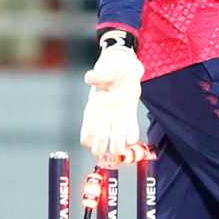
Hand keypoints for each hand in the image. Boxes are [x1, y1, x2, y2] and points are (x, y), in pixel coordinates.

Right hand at [79, 39, 143, 160]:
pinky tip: (132, 129)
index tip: (100, 129)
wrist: (125, 70)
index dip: (92, 140)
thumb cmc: (112, 72)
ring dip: (119, 144)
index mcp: (93, 113)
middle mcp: (103, 121)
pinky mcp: (129, 120)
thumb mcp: (105, 73)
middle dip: (105, 145)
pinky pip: (130, 136)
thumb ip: (98, 77)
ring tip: (122, 133)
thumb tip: (89, 77)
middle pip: (99, 148)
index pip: (86, 138)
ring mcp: (116, 122)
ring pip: (115, 147)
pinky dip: (132, 136)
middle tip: (112, 133)